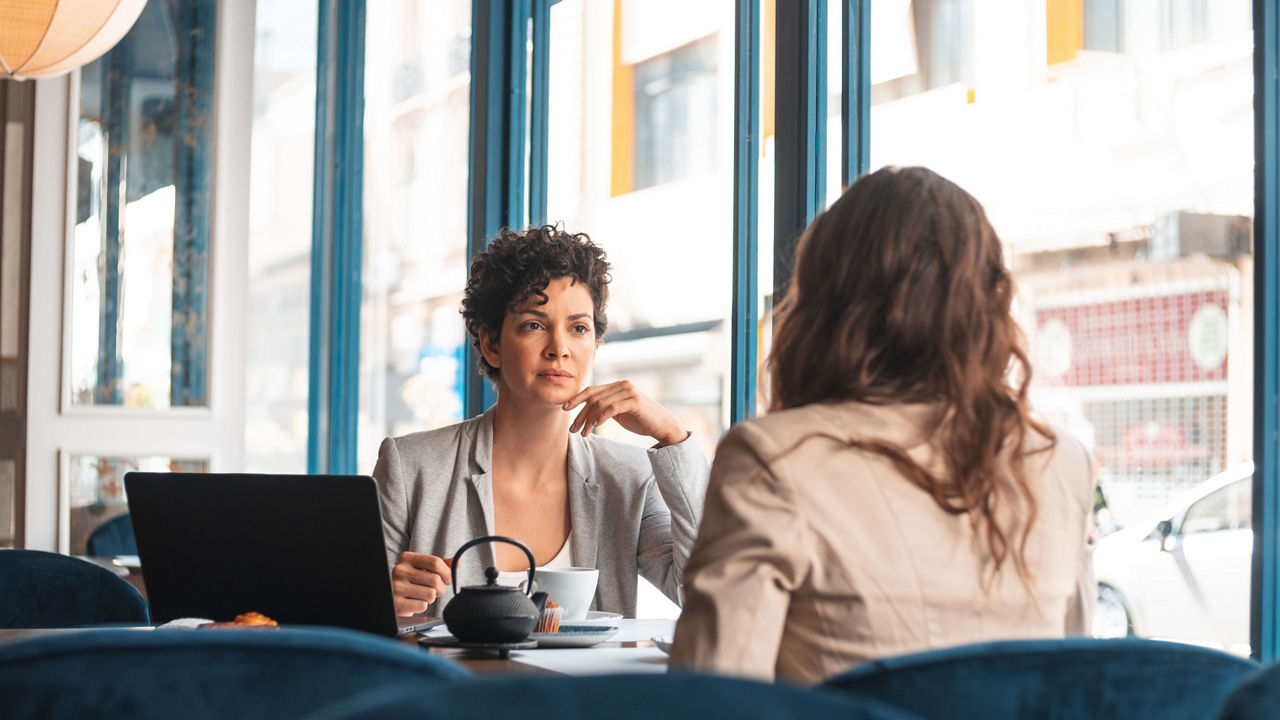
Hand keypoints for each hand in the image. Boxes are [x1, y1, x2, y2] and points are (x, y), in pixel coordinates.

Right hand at [391, 552, 451, 616]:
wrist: (396, 599)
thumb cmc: (413, 583)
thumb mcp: (425, 569)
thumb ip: (441, 564)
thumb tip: (457, 561)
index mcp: (407, 558)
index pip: (435, 562)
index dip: (447, 573)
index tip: (447, 579)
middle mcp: (399, 570)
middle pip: (435, 579)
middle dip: (441, 588)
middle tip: (435, 591)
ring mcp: (396, 586)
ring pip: (430, 594)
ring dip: (431, 598)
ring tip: (422, 596)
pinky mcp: (397, 603)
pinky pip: (422, 606)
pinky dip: (422, 606)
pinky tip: (414, 602)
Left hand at [564, 380, 687, 446]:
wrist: (664, 427)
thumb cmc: (642, 421)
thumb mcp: (620, 413)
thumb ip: (606, 408)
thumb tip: (587, 411)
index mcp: (618, 385)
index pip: (592, 390)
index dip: (576, 398)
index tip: (564, 409)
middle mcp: (623, 384)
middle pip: (593, 397)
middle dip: (580, 414)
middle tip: (573, 429)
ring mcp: (629, 391)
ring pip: (600, 403)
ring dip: (588, 420)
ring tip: (582, 433)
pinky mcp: (635, 401)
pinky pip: (611, 408)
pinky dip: (600, 418)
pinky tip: (594, 427)